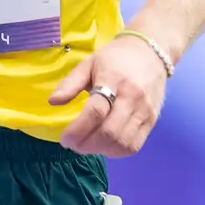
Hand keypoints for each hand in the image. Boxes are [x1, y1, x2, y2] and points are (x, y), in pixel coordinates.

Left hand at [49, 28, 171, 156]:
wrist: (151, 52)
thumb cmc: (115, 58)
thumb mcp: (88, 63)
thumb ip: (70, 83)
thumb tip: (53, 102)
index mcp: (114, 80)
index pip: (96, 111)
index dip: (77, 130)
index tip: (65, 139)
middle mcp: (133, 97)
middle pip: (109, 132)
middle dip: (86, 145)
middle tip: (73, 144)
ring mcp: (145, 111)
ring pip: (122, 143)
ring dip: (100, 150)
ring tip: (87, 145)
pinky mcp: (152, 121)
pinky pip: (134, 146)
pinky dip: (116, 151)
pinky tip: (105, 145)